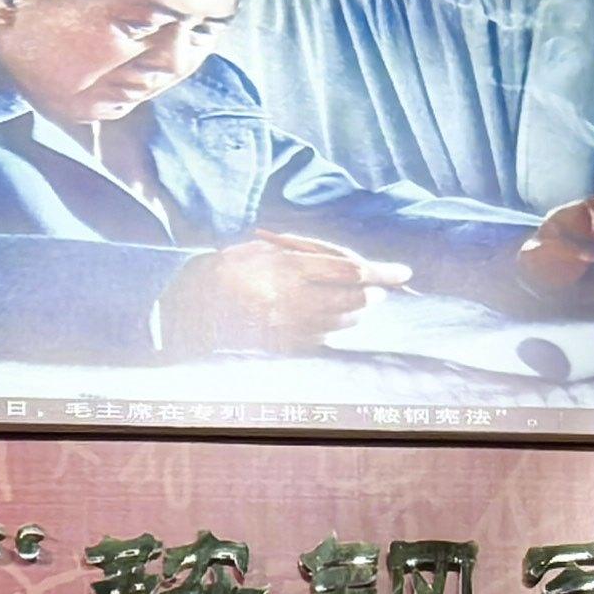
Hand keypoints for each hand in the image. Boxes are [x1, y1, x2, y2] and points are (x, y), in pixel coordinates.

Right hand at [164, 232, 408, 355]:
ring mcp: (285, 326)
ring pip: (339, 323)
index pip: (348, 269)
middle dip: (371, 296)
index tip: (403, 273)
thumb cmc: (232, 266)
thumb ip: (307, 254)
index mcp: (288, 266)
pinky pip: (320, 341)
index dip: (380, 272)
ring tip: (359, 304)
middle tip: (379, 291)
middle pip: (351, 300)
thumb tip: (350, 264)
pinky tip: (332, 322)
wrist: (191, 303)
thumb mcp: (267, 247)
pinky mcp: (279, 345)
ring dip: (355, 314)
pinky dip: (333, 331)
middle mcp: (291, 299)